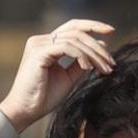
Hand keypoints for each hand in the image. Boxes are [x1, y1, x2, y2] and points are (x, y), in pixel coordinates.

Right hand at [0, 20, 115, 131]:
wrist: (26, 110)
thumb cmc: (44, 97)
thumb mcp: (69, 78)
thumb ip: (82, 62)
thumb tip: (102, 46)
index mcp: (47, 44)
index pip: (73, 27)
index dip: (93, 26)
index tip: (112, 32)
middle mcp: (41, 40)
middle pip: (76, 30)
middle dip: (97, 44)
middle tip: (112, 61)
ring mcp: (39, 44)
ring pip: (74, 39)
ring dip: (94, 54)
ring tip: (105, 69)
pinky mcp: (38, 53)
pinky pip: (66, 47)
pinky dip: (81, 56)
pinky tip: (89, 68)